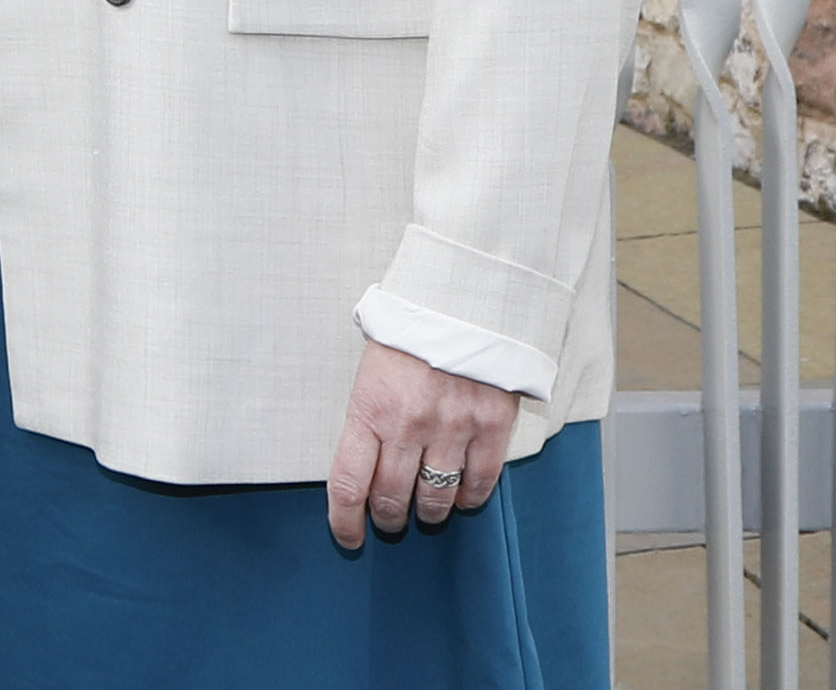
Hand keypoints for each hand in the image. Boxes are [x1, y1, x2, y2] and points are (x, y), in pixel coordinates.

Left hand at [326, 342, 519, 546]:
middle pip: (392, 498)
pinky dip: (470, 499)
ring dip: (428, 513)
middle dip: (387, 518)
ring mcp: (452, 428)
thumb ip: (369, 417)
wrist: (464, 298)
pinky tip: (463, 498)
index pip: (349, 483)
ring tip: (426, 511)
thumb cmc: (410, 334)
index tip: (348, 537)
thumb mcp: (371, 370)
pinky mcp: (491, 426)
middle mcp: (409, 425)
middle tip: (389, 519)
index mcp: (370, 408)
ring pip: (436, 499)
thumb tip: (363, 464)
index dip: (345, 521)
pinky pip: (479, 483)